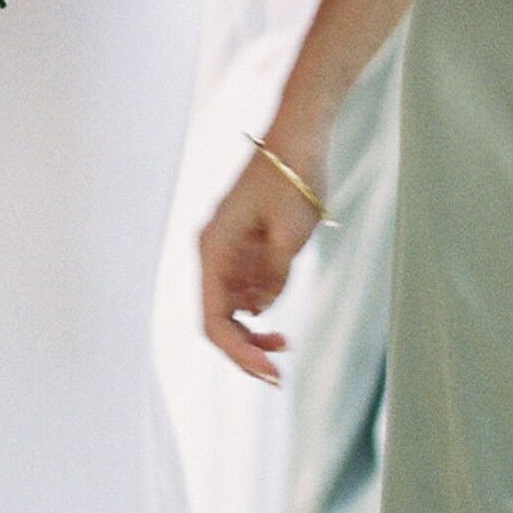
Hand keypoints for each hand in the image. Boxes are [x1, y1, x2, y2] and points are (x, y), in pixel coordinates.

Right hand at [199, 130, 328, 380]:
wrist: (299, 138)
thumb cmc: (292, 180)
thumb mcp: (290, 239)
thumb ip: (273, 280)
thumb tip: (261, 311)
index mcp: (213, 250)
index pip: (215, 321)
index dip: (239, 354)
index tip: (272, 374)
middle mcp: (213, 251)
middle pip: (217, 318)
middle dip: (243, 348)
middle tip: (278, 372)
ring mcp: (227, 248)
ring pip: (229, 306)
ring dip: (251, 331)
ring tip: (284, 344)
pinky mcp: (244, 243)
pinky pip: (242, 288)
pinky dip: (258, 309)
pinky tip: (277, 318)